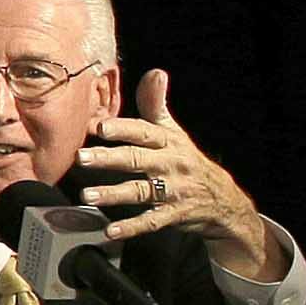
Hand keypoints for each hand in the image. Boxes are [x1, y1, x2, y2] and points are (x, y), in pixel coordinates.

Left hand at [83, 67, 290, 280]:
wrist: (223, 199)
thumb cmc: (186, 160)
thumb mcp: (174, 132)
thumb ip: (156, 106)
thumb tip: (155, 73)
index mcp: (168, 141)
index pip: (144, 131)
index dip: (122, 128)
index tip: (98, 126)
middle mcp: (170, 164)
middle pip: (138, 159)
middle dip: (109, 158)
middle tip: (81, 158)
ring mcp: (173, 191)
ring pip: (141, 191)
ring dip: (114, 194)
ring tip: (88, 195)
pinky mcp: (174, 215)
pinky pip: (151, 222)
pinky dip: (131, 227)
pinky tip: (110, 231)